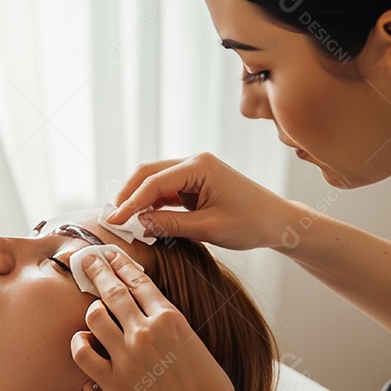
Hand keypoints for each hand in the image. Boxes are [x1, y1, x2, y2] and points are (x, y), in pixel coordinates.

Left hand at [71, 249, 243, 390]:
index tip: (111, 254)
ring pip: (95, 316)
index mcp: (170, 318)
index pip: (139, 281)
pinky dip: (81, 343)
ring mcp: (128, 356)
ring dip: (93, 309)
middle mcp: (146, 332)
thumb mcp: (191, 341)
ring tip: (94, 309)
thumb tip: (144, 308)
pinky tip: (85, 341)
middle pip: (113, 291)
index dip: (121, 264)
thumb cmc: (208, 385)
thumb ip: (166, 322)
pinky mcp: (114, 382)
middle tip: (87, 259)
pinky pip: (83, 352)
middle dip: (98, 270)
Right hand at [105, 152, 295, 250]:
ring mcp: (194, 172)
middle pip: (148, 173)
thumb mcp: (209, 228)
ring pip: (155, 181)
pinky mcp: (195, 184)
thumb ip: (172, 225)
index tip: (114, 221)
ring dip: (139, 199)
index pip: (153, 182)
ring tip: (124, 221)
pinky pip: (166, 191)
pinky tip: (143, 219)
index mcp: (199, 166)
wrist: (278, 222)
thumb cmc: (251, 223)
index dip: (131, 202)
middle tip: (113, 218)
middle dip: (128, 195)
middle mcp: (194, 162)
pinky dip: (152, 204)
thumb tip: (139, 223)